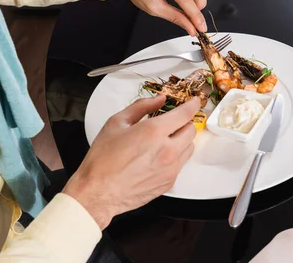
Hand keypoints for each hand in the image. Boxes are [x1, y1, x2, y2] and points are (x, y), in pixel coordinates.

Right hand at [62, 95, 198, 229]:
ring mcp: (170, 168)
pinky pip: (181, 163)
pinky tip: (158, 156)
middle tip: (172, 121)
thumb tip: (159, 100)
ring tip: (164, 140)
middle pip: (191, 129)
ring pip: (189, 147)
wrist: (98, 192)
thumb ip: (141, 106)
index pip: (185, 113)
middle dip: (184, 122)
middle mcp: (167, 150)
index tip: (194, 101)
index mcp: (154, 132)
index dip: (192, 104)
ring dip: (181, 139)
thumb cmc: (103, 160)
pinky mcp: (169, 181)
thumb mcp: (116, 123)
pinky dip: (175, 156)